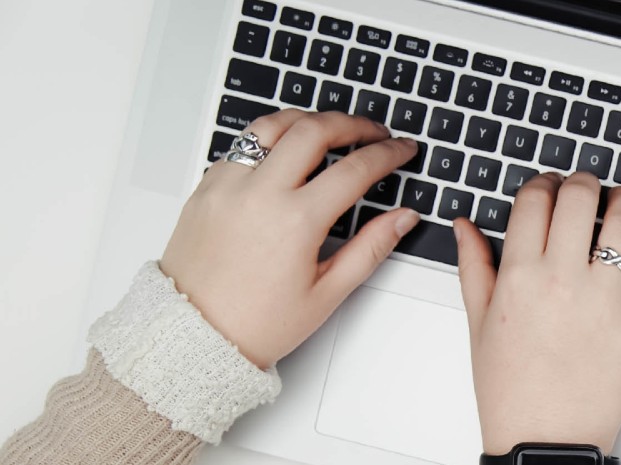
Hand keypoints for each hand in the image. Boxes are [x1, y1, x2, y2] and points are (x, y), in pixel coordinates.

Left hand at [160, 110, 420, 368]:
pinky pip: (242, 146)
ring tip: (330, 129)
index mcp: (295, 221)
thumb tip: (402, 218)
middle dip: (353, 124)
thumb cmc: (255, 323)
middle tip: (374, 132)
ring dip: (308, 120)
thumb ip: (371, 248)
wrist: (192, 336)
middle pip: (314, 129)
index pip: (355, 168)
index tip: (402, 150)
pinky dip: (270, 140)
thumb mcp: (327, 293)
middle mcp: (259, 194)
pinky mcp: (206, 188)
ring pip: (272, 125)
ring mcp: (227, 186)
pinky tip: (286, 153)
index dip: (388, 154)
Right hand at [453, 172, 620, 454]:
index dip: (543, 183)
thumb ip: (474, 267)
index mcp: (519, 277)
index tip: (549, 186)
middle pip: (579, 199)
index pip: (534, 201)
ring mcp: (605, 300)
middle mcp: (562, 281)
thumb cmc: (511, 391)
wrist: (547, 439)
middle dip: (583, 182)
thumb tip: (466, 225)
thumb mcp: (479, 325)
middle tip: (585, 186)